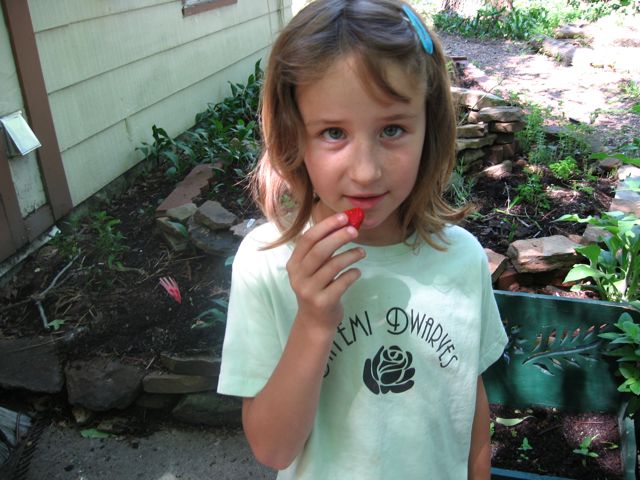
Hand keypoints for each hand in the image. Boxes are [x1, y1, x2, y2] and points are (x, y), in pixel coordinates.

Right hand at [286, 212, 364, 331]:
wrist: (315, 322)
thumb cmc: (317, 288)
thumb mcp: (312, 270)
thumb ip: (323, 250)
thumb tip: (345, 224)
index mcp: (294, 264)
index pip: (307, 239)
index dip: (326, 226)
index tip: (343, 217)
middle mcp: (298, 276)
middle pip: (319, 250)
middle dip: (339, 237)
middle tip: (355, 230)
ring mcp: (309, 290)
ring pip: (332, 266)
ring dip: (350, 255)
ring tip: (362, 252)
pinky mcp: (323, 302)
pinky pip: (342, 283)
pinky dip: (352, 274)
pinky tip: (357, 272)